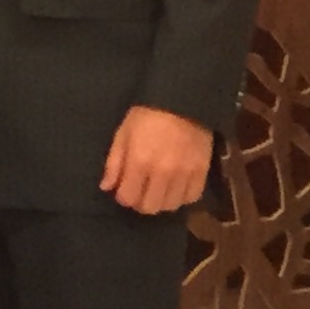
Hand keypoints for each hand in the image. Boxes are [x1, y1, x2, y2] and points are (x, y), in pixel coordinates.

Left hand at [101, 103, 215, 213]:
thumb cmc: (147, 115)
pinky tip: (176, 187)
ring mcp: (185, 173)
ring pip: (171, 206)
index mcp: (140, 162)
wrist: (182, 101)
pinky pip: (192, 197)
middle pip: (150, 207)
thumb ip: (114, 163)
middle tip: (140, 191)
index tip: (123, 189)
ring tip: (158, 190)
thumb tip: (106, 187)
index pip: (128, 198)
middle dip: (140, 202)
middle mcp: (163, 172)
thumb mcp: (123, 133)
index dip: (122, 197)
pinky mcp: (203, 171)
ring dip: (161, 201)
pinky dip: (182, 196)